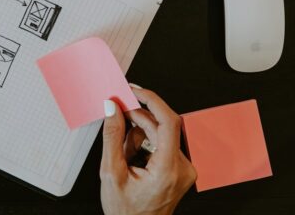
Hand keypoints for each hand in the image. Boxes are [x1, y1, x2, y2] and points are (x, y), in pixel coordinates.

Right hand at [100, 86, 196, 214]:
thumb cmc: (126, 211)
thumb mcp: (110, 173)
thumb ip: (112, 137)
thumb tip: (112, 109)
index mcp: (168, 170)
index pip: (169, 122)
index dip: (152, 101)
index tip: (135, 91)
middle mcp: (182, 168)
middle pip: (162, 126)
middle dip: (138, 119)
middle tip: (117, 113)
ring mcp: (183, 169)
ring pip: (162, 133)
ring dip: (140, 133)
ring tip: (123, 151)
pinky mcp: (180, 168)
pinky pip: (163, 143)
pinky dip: (145, 143)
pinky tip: (132, 155)